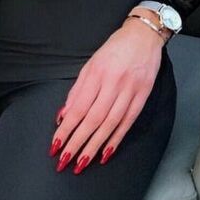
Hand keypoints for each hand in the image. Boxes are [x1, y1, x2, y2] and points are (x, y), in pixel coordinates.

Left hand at [49, 19, 164, 172]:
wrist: (144, 36)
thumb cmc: (114, 49)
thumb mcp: (91, 64)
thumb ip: (78, 90)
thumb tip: (64, 114)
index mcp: (96, 73)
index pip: (78, 107)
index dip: (67, 128)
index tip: (56, 144)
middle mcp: (113, 82)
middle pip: (93, 119)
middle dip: (78, 142)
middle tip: (64, 161)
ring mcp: (130, 90)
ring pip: (110, 124)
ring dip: (95, 146)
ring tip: (82, 162)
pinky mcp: (143, 96)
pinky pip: (128, 122)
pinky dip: (116, 139)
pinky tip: (106, 153)